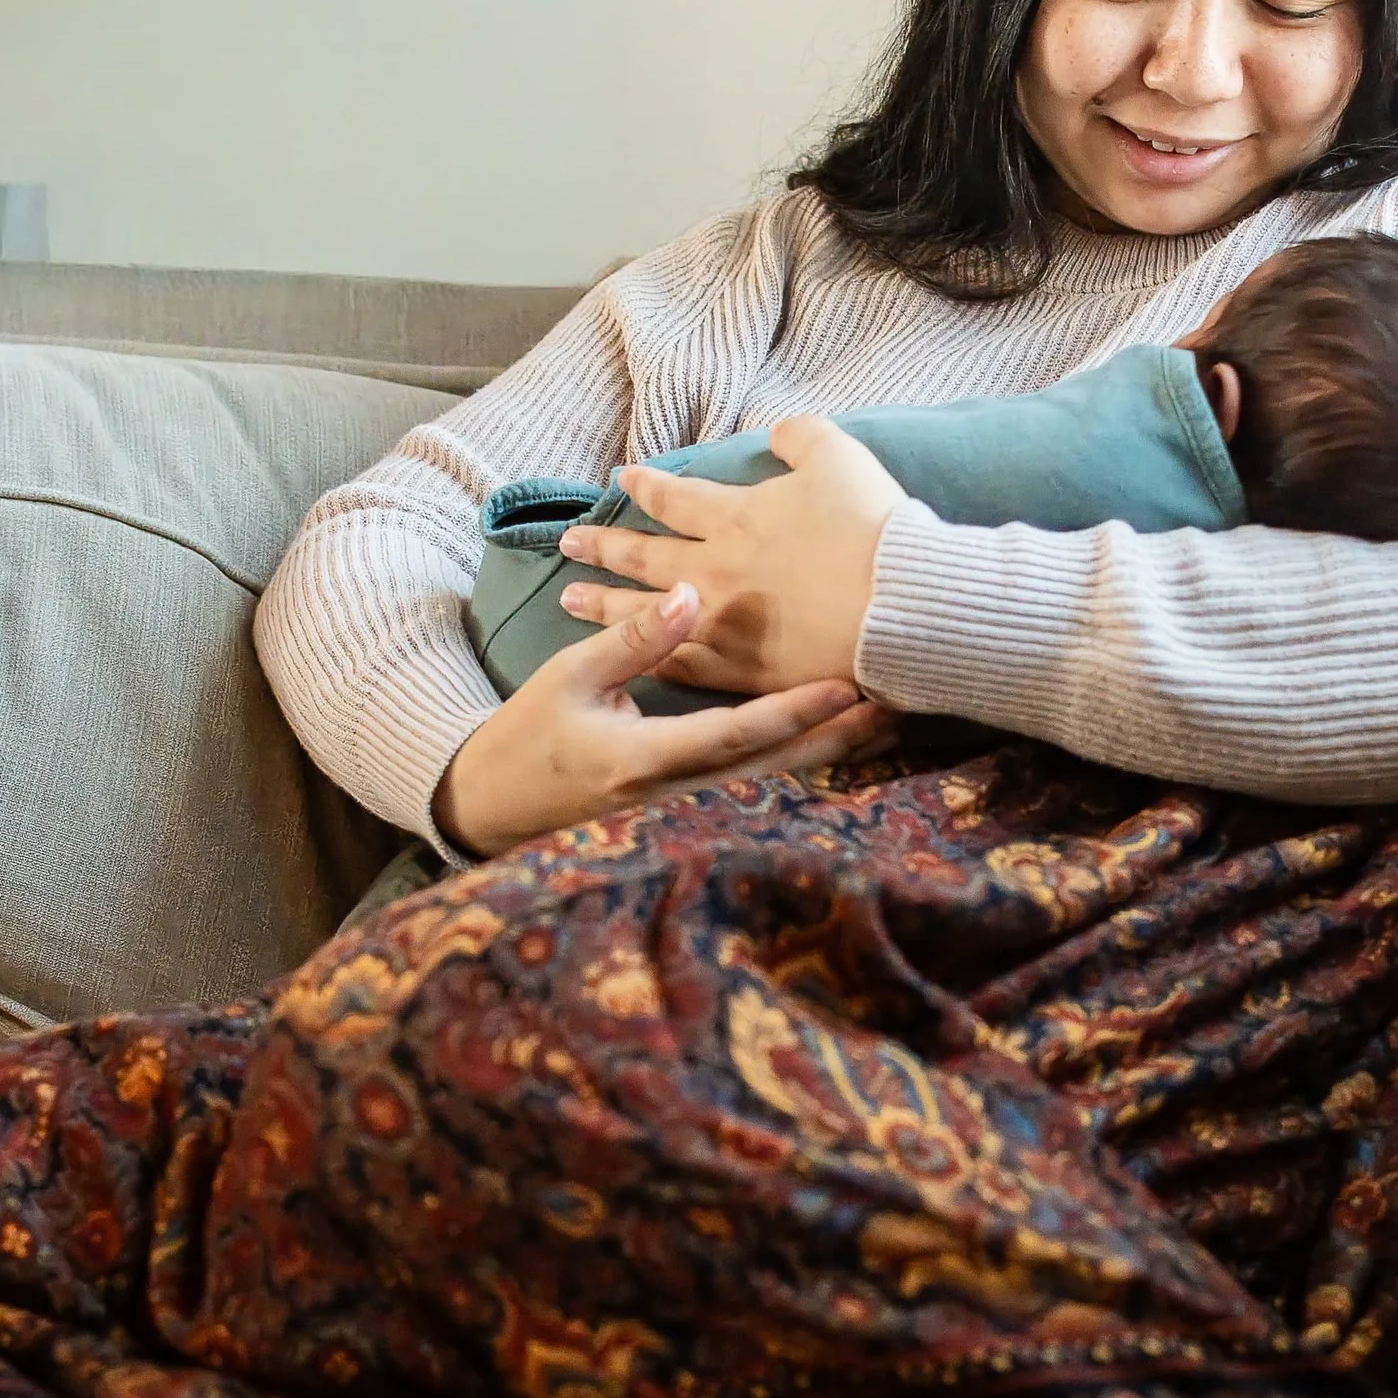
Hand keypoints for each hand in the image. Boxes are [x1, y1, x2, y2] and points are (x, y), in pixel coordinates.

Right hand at [432, 580, 892, 859]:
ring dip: (832, 748)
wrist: (500, 803)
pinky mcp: (693, 800)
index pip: (737, 735)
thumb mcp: (570, 678)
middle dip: (839, 737)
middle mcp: (680, 790)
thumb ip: (633, 641)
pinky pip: (760, 776)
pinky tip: (842, 737)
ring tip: (888, 717)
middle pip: (776, 766)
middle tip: (898, 704)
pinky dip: (803, 754)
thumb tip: (690, 594)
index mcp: (648, 760)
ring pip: (776, 775)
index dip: (795, 712)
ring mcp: (689, 803)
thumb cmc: (532, 734)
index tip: (847, 687)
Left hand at [555, 417, 904, 695]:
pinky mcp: (741, 671)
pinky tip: (633, 656)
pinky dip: (652, 657)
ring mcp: (721, 624)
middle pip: (644, 557)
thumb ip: (802, 437)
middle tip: (568, 544)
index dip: (646, 487)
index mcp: (735, 517)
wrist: (898, 606)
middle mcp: (714, 569)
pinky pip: (682, 664)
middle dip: (603, 547)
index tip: (622, 480)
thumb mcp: (840, 458)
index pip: (674, 499)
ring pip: (645, 613)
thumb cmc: (871, 528)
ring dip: (604, 605)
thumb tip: (775, 432)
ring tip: (569, 600)